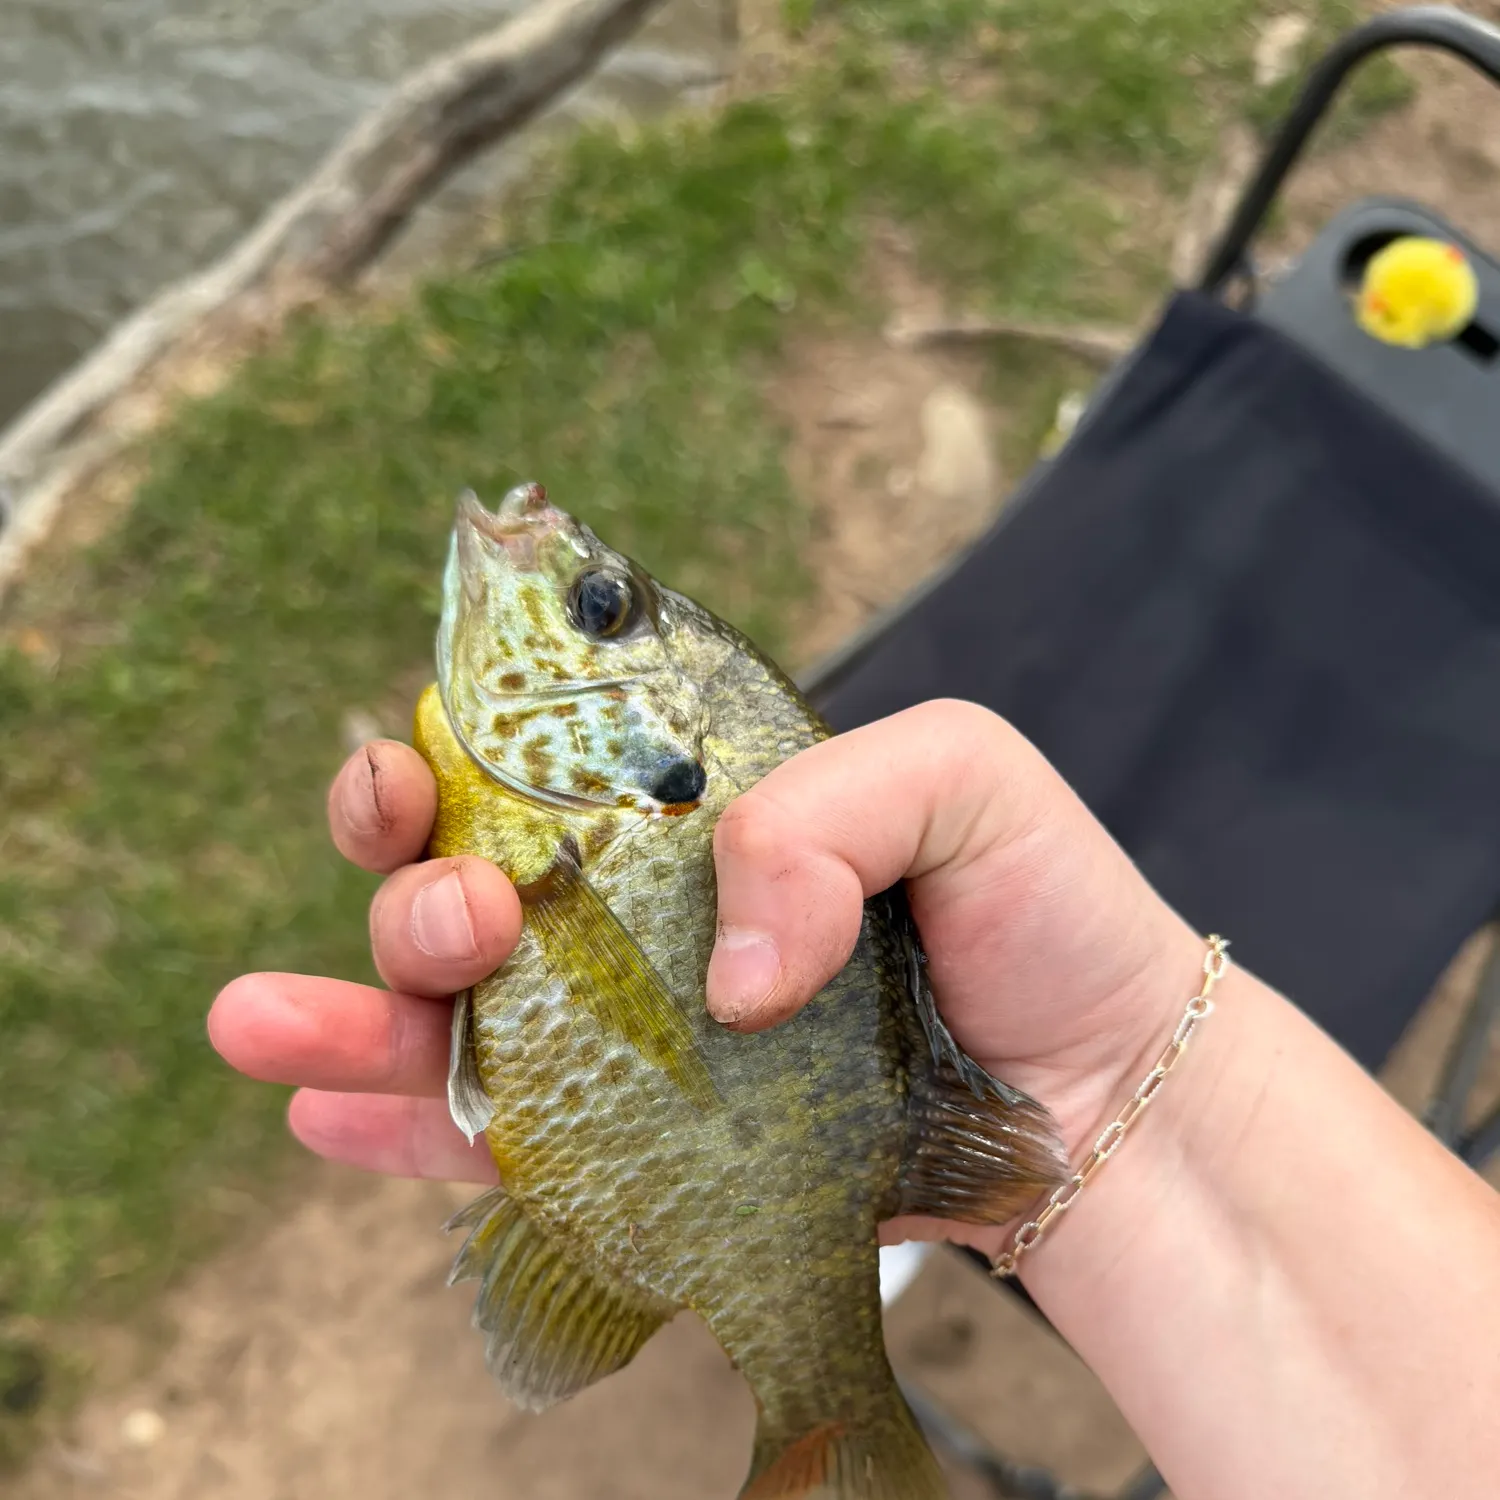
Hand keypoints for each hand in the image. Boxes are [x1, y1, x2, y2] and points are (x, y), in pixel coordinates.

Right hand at [210, 701, 1202, 1252]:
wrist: (1105, 1096)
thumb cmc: (1045, 915)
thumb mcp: (964, 779)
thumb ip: (828, 808)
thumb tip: (725, 973)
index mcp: (695, 812)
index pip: (541, 765)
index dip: (452, 753)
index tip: (413, 760)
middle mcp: (648, 918)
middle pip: (472, 883)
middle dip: (407, 882)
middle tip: (454, 909)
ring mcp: (640, 1035)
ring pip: (457, 1012)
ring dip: (355, 1008)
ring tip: (274, 1018)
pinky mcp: (650, 1149)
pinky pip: (504, 1136)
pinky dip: (402, 1124)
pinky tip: (321, 1110)